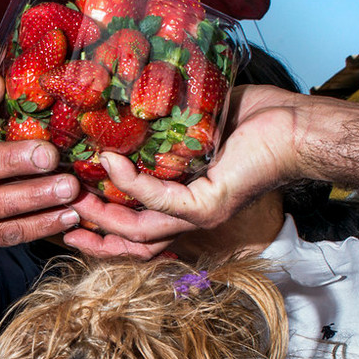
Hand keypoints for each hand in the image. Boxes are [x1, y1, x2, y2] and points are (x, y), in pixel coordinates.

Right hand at [66, 85, 304, 253]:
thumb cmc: (253, 123)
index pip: (138, 229)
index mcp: (186, 204)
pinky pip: (158, 200)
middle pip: (132, 242)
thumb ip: (160, 134)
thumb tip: (126, 116)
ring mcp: (199, 216)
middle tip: (62, 213)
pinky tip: (111, 163)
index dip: (102, 229)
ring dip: (102, 215)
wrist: (296, 127)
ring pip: (139, 230)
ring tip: (75, 192)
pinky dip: (131, 183)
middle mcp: (190, 218)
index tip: (71, 212)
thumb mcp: (195, 128)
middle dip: (93, 232)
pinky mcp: (207, 205)